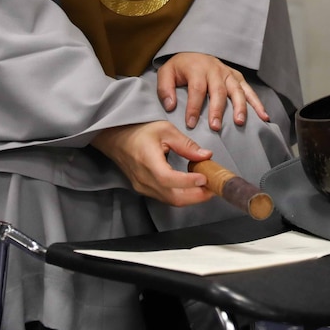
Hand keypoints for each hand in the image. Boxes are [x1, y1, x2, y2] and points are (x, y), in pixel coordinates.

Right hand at [90, 121, 214, 206]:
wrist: (116, 138)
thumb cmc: (138, 131)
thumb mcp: (165, 130)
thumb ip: (186, 144)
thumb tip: (206, 155)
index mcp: (147, 160)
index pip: (167, 179)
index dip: (187, 182)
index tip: (204, 178)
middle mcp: (143, 178)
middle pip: (172, 197)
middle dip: (196, 196)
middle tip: (214, 189)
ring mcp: (142, 186)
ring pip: (170, 200)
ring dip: (191, 198)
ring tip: (207, 189)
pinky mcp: (144, 189)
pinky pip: (165, 197)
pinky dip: (181, 196)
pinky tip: (193, 189)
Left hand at [156, 52, 269, 130]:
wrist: (194, 53)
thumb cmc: (180, 68)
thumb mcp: (166, 73)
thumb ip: (165, 89)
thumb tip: (171, 106)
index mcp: (197, 68)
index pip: (197, 89)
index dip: (194, 107)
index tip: (191, 124)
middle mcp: (215, 70)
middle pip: (218, 90)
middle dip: (217, 110)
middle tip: (215, 127)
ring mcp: (229, 73)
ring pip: (236, 90)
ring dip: (239, 106)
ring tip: (239, 122)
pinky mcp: (237, 78)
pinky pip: (249, 90)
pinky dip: (257, 103)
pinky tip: (264, 116)